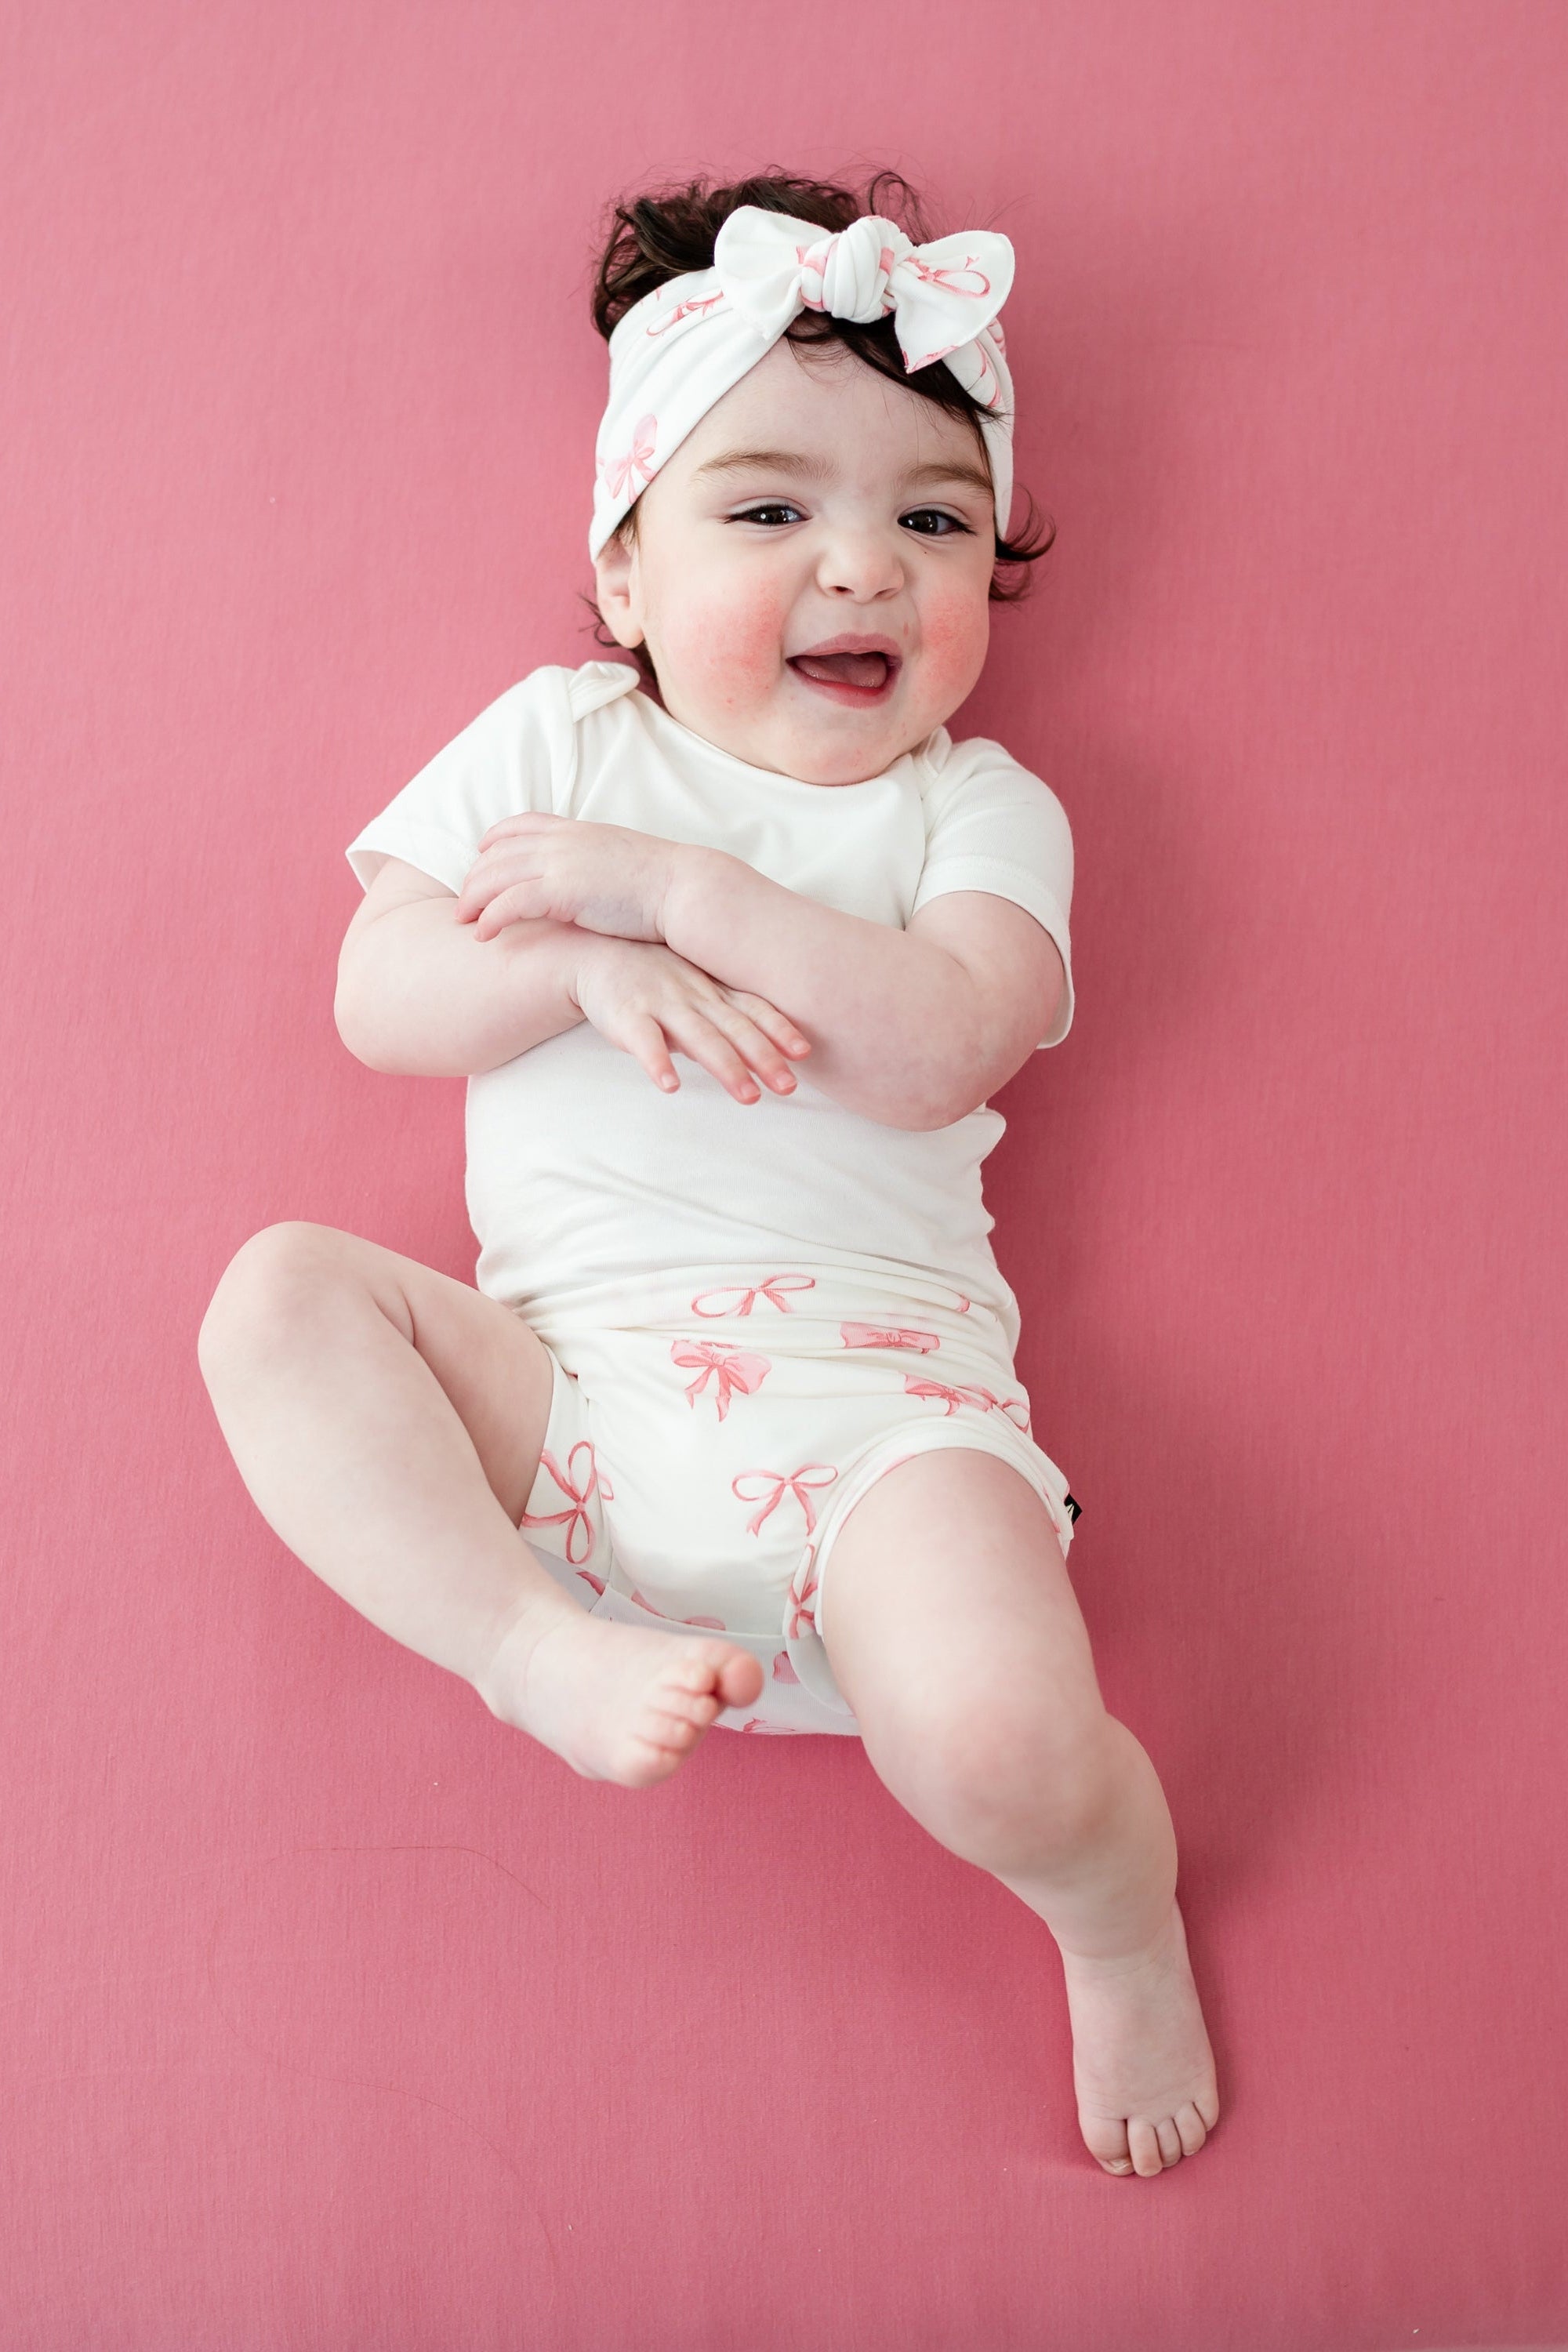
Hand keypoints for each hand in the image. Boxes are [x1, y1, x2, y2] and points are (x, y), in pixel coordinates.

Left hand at [455, 812, 682, 943]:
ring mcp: (561, 863)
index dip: (494, 839)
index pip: (523, 824)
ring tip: (463, 920)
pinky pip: (511, 903)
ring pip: (496, 875)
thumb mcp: (622, 861)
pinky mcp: (562, 891)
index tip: (481, 854)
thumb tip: (592, 880)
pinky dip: (490, 918)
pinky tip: (482, 935)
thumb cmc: (662, 886)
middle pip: (499, 851)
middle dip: (475, 875)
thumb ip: (597, 863)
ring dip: (473, 898)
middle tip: (463, 901)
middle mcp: (564, 841)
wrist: (684, 891)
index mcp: (578, 830)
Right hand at [568, 935, 811, 1104]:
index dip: (780, 1030)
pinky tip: (670, 1085)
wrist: (593, 953)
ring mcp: (661, 1004)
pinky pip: (644, 1041)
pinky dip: (658, 1063)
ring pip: (700, 1037)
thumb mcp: (695, 989)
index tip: (805, 1053)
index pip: (753, 1010)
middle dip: (764, 1057)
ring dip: (727, 1067)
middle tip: (789, 1087)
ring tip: (749, 1097)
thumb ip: (727, 1016)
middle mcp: (694, 996)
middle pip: (736, 1029)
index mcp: (713, 991)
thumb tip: (764, 1052)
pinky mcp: (627, 1017)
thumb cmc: (653, 976)